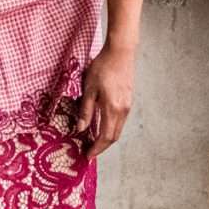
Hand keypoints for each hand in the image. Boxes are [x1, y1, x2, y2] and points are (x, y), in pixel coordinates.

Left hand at [80, 41, 135, 155]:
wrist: (121, 53)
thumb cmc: (103, 67)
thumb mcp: (89, 89)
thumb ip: (86, 111)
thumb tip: (80, 129)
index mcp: (112, 109)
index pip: (105, 137)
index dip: (96, 149)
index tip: (87, 155)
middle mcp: (122, 110)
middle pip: (113, 136)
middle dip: (101, 147)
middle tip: (89, 151)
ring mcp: (127, 106)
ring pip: (118, 129)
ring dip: (106, 138)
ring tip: (93, 140)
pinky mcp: (128, 100)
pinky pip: (120, 120)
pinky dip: (111, 127)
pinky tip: (101, 125)